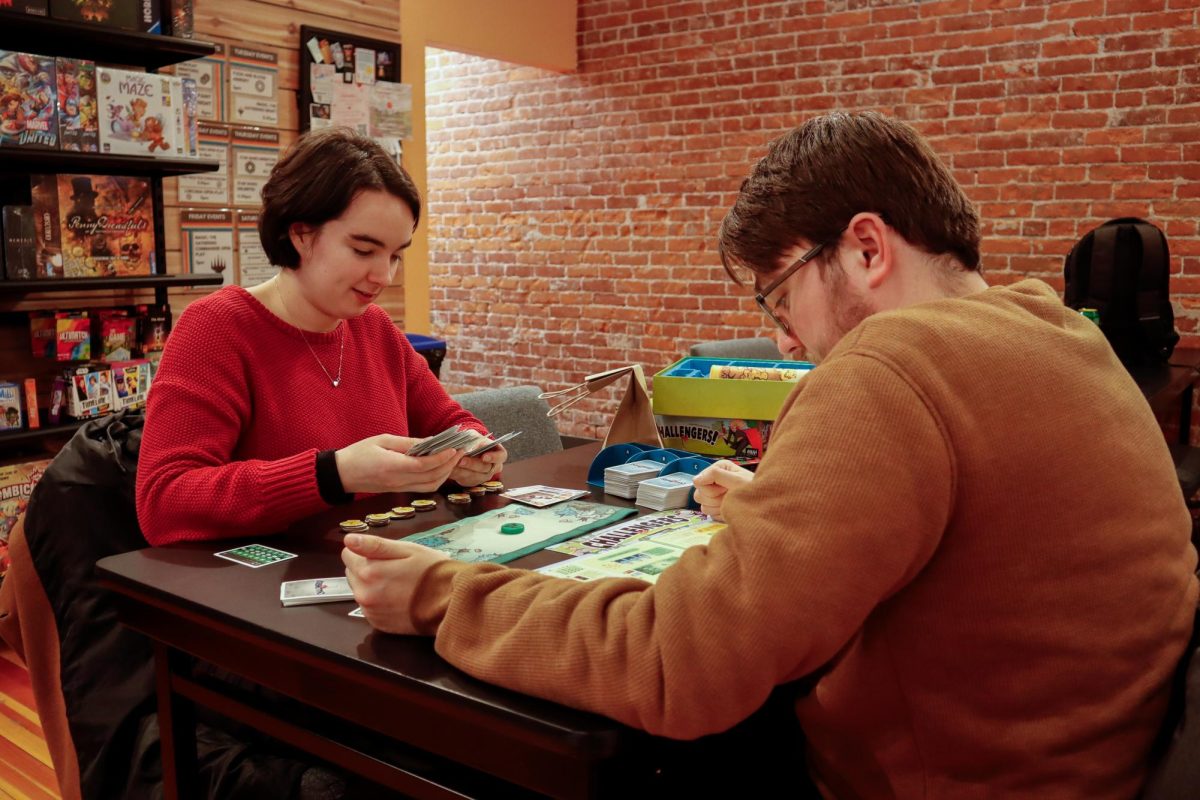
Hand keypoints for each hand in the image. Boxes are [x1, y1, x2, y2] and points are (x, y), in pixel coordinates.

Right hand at [334, 434, 460, 493]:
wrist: (341, 475)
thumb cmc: (358, 453)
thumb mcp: (382, 440)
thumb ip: (407, 443)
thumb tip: (431, 442)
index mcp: (391, 467)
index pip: (423, 465)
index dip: (441, 458)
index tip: (453, 448)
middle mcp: (397, 481)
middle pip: (432, 477)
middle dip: (449, 464)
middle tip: (460, 450)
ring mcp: (399, 488)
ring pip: (431, 486)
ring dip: (445, 473)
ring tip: (453, 458)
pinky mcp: (400, 491)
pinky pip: (424, 488)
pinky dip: (436, 479)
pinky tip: (441, 467)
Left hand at [342, 533, 448, 634]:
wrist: (450, 603)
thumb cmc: (431, 571)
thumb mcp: (407, 550)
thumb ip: (374, 545)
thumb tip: (347, 539)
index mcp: (368, 571)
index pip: (348, 554)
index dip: (364, 551)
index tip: (383, 555)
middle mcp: (363, 594)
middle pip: (351, 573)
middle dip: (366, 568)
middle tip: (394, 569)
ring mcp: (370, 611)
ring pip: (359, 590)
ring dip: (371, 585)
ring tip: (397, 584)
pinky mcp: (377, 624)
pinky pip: (368, 607)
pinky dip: (378, 601)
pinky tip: (397, 598)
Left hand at [450, 443, 507, 486]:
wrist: (466, 450)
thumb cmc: (474, 441)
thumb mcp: (474, 436)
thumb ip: (474, 440)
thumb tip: (472, 445)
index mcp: (498, 454)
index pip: (501, 456)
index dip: (494, 457)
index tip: (484, 457)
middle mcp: (493, 467)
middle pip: (486, 468)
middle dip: (472, 464)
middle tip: (461, 461)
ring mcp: (483, 476)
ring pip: (474, 476)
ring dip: (462, 471)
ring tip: (452, 464)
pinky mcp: (472, 481)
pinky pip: (465, 480)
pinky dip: (456, 475)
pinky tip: (449, 469)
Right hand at [692, 460, 753, 521]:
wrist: (762, 505)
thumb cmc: (752, 489)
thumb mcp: (737, 479)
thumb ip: (715, 475)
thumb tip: (695, 480)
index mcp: (718, 469)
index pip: (699, 481)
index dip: (710, 487)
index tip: (724, 488)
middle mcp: (713, 480)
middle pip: (699, 494)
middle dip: (714, 498)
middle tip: (729, 496)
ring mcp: (713, 494)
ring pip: (703, 505)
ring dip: (717, 506)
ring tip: (730, 502)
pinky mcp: (714, 507)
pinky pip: (708, 513)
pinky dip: (719, 513)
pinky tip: (728, 509)